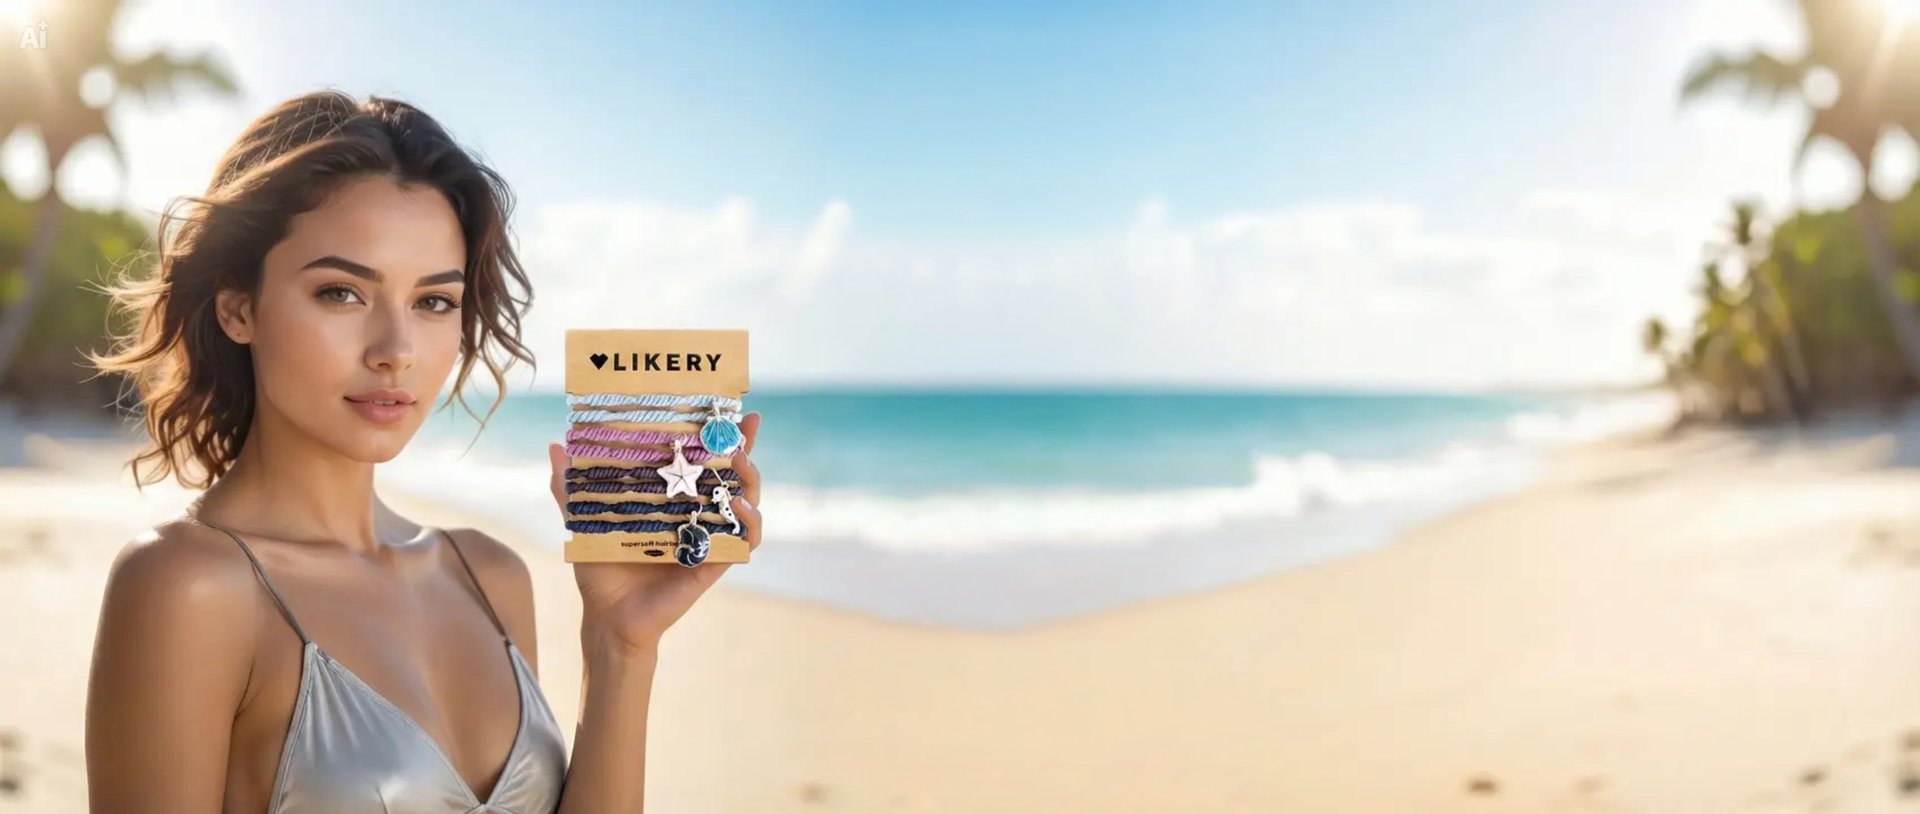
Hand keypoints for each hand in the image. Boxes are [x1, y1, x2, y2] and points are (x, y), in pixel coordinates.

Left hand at [547, 412, 762, 654]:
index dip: (720, 435)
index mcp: (672, 498)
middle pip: (733, 474)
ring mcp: (710, 537)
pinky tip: (741, 507)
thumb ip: (570, 485)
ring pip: (748, 502)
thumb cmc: (599, 567)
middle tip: (744, 428)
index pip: (701, 459)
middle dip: (746, 447)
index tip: (731, 408)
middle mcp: (697, 513)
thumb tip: (555, 443)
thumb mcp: (582, 518)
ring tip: (741, 462)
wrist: (607, 615)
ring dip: (752, 480)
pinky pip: (745, 540)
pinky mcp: (717, 562)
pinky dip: (750, 523)